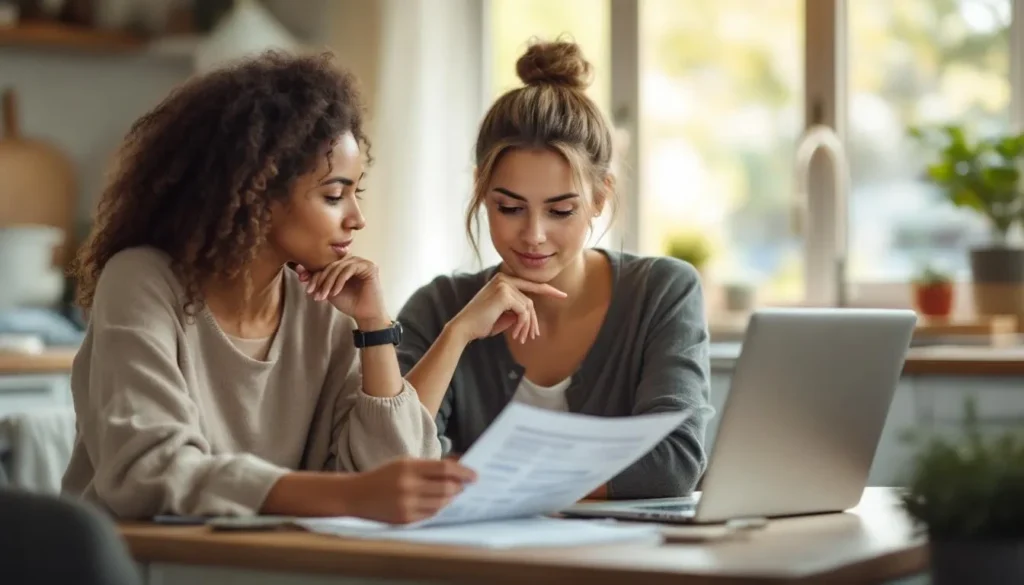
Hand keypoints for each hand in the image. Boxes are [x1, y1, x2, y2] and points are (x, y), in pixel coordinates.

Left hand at [295, 258, 387, 322]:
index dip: (314, 273)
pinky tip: (335, 292)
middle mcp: (353, 260)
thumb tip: (298, 269)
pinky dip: (340, 281)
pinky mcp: (369, 266)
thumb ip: (317, 280)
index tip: (304, 284)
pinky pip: (349, 269)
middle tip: (313, 292)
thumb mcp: (328, 290)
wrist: (365, 315)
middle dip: (320, 279)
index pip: (326, 264)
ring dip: (328, 282)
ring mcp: (362, 262)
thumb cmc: (349, 303)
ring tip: (324, 295)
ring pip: (339, 266)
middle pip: (331, 264)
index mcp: (344, 264)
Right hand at [340, 458, 476, 523]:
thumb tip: (456, 467)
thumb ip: (428, 466)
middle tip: (466, 486)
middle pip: (446, 487)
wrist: (356, 495)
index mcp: (409, 467)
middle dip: (460, 487)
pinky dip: (440, 508)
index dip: (463, 472)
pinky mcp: (405, 519)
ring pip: (441, 503)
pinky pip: (431, 514)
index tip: (474, 475)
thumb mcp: (404, 463)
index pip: (445, 469)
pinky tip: (442, 503)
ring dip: (452, 498)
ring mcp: (407, 504)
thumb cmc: (383, 477)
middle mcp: (409, 486)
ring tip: (455, 494)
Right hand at [449, 272, 566, 344]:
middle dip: (533, 320)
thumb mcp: (504, 314)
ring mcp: (504, 284)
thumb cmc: (482, 323)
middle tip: (534, 336)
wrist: (464, 328)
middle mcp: (504, 278)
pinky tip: (515, 334)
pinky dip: (522, 325)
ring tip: (522, 338)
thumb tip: (531, 313)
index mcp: (503, 279)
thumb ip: (517, 309)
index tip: (563, 296)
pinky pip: (524, 311)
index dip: (548, 290)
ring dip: (527, 325)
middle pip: (530, 299)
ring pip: (528, 306)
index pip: (530, 285)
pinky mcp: (504, 294)